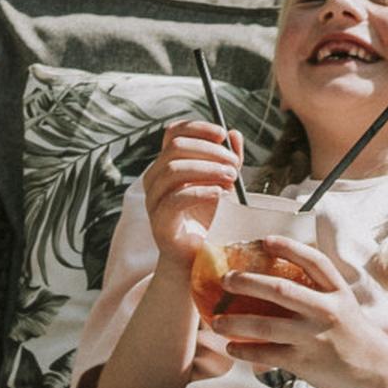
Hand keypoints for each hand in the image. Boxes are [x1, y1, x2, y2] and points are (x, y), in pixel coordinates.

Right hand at [140, 120, 246, 270]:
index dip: (197, 128)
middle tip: (234, 165)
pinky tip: (220, 194)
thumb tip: (234, 135)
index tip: (222, 135)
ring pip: (173, 169)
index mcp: (167, 165)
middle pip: (176, 148)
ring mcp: (154, 201)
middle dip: (210, 152)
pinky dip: (201, 191)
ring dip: (208, 169)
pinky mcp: (159, 224)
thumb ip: (228, 161)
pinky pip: (176, 199)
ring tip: (232, 179)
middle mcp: (155, 179)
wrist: (201, 258)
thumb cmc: (211, 219)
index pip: (173, 133)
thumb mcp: (224, 184)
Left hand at [204, 238, 387, 387]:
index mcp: (338, 292)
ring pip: (265, 326)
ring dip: (235, 322)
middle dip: (247, 281)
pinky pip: (266, 354)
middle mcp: (325, 311)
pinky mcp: (304, 362)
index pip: (313, 261)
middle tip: (226, 279)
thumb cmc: (356, 336)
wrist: (377, 372)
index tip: (265, 240)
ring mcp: (313, 337)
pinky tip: (231, 347)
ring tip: (216, 320)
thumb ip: (319, 292)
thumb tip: (278, 281)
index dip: (288, 247)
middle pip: (280, 289)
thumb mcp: (345, 305)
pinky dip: (244, 351)